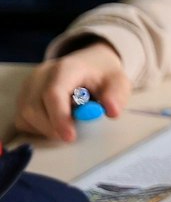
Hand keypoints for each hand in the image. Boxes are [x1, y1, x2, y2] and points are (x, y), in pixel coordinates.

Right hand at [14, 41, 128, 142]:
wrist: (89, 64)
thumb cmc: (102, 76)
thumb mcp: (118, 82)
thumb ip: (116, 96)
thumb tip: (112, 112)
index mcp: (66, 68)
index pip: (53, 93)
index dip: (59, 117)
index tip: (70, 137)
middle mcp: (41, 75)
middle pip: (34, 108)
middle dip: (53, 128)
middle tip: (73, 134)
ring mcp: (28, 85)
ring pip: (26, 116)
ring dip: (46, 129)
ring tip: (68, 122)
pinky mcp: (22, 96)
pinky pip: (23, 120)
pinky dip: (37, 128)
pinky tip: (55, 122)